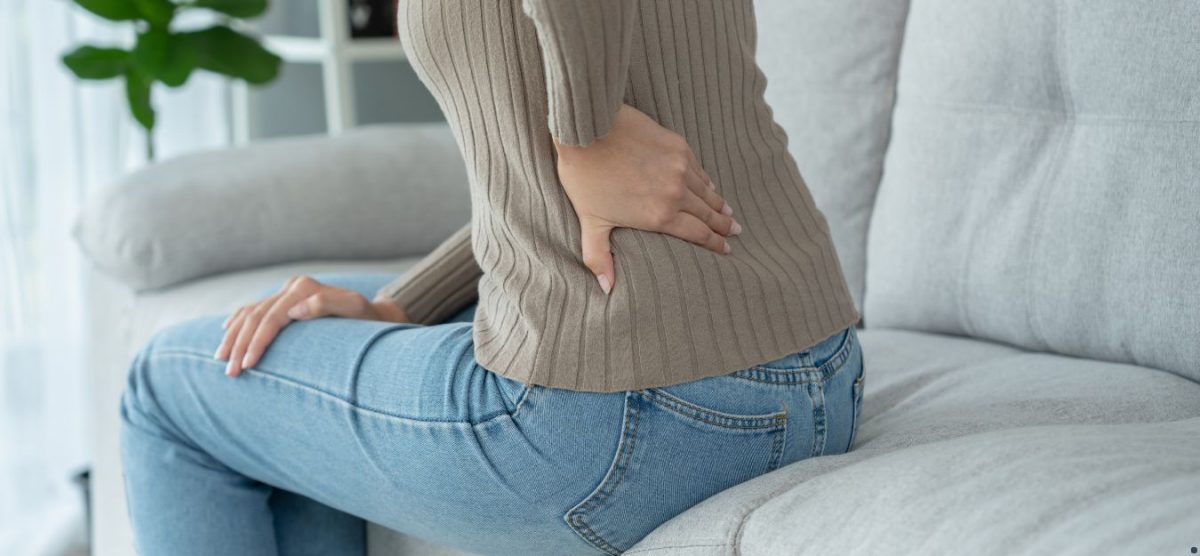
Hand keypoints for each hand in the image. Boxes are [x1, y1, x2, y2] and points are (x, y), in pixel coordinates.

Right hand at [215, 275, 408, 376]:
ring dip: (233, 336)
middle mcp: (293, 287)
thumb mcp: (356, 311)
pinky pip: (253, 309)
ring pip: (250, 312)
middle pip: (256, 316)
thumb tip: (294, 310)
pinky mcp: (284, 299)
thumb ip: (328, 304)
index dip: (258, 341)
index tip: (248, 365)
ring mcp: (287, 292)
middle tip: (229, 371)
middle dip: (240, 344)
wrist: (375, 315)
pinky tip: (226, 331)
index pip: (272, 317)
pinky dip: (238, 320)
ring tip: (220, 359)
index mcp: (305, 288)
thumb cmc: (368, 320)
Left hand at [553, 104, 739, 294]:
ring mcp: (680, 167)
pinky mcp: (678, 145)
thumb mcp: (590, 222)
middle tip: (736, 232)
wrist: (587, 128)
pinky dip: (706, 181)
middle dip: (723, 226)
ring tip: (728, 212)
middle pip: (708, 214)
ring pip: (707, 191)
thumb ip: (599, 257)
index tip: (726, 250)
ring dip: (718, 204)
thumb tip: (606, 289)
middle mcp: (676, 193)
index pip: (697, 234)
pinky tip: (710, 185)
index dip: (714, 244)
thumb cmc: (584, 176)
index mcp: (659, 216)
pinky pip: (699, 169)